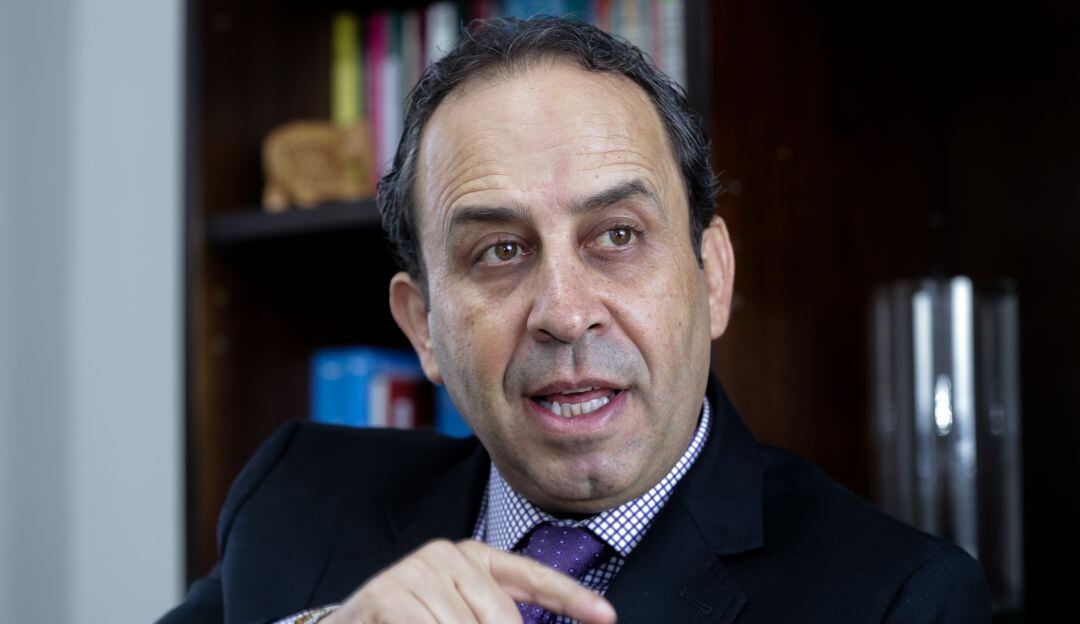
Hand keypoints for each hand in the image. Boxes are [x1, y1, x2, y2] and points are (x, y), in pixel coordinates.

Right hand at [322, 538, 616, 623]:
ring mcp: (418, 570)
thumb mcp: (459, 617)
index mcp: (472, 558)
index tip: (607, 616)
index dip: (571, 599)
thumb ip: (493, 617)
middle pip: (503, 620)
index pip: (532, 577)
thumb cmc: (408, 622)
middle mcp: (448, 554)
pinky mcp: (392, 595)